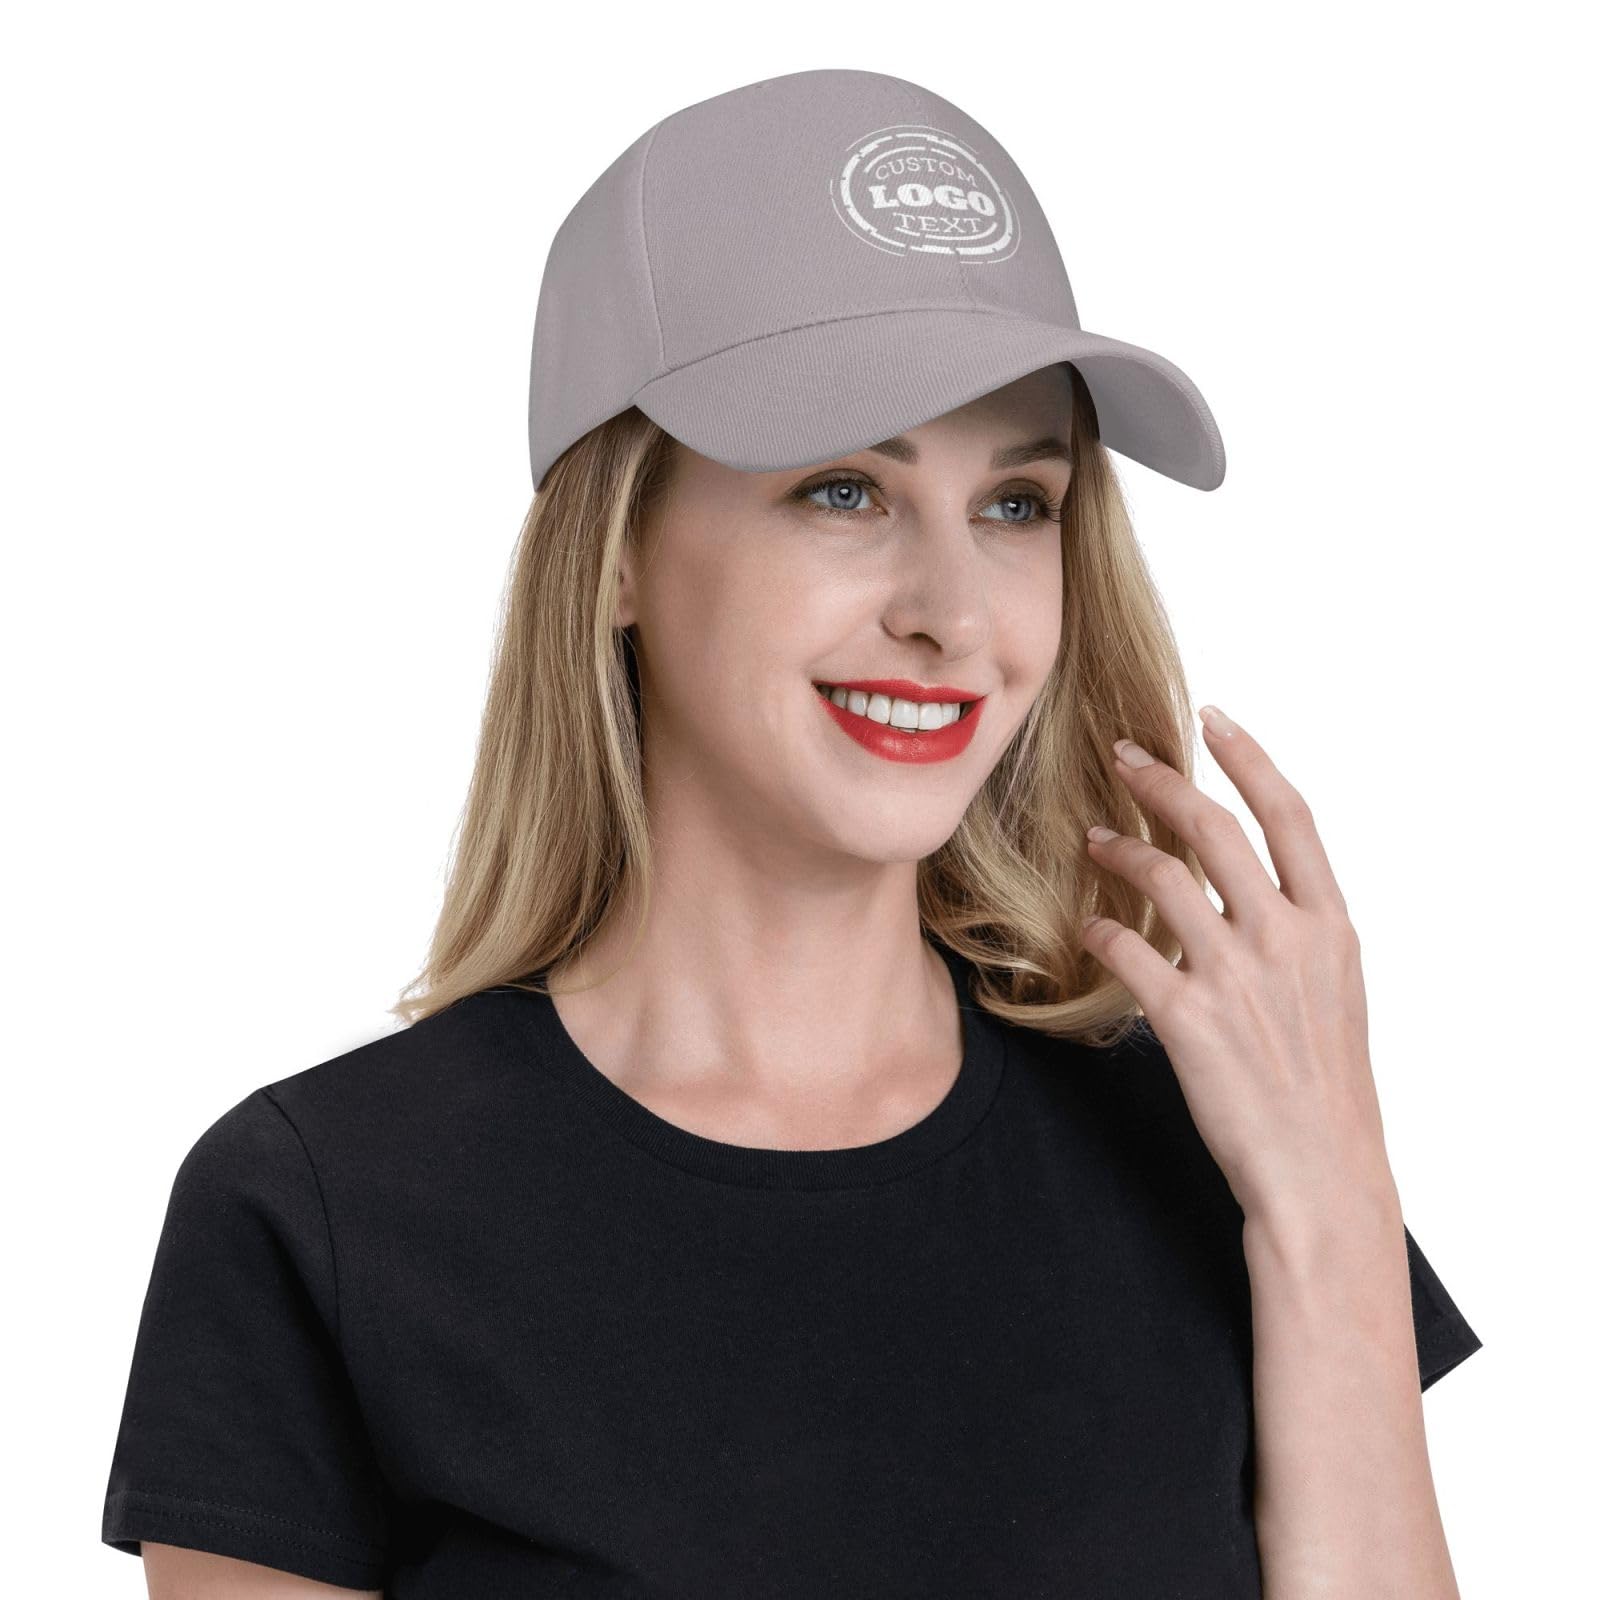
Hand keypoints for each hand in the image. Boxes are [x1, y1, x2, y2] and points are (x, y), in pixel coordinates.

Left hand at [1080, 705, 1393, 1228]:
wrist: (1320, 1172)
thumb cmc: (1324, 1086)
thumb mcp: (1336, 993)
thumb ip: (1301, 931)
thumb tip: (1258, 886)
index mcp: (1331, 926)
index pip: (1291, 815)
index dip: (1250, 757)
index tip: (1213, 718)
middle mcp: (1287, 938)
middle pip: (1215, 827)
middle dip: (1162, 780)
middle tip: (1121, 755)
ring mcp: (1237, 975)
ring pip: (1163, 876)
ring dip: (1119, 847)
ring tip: (1092, 836)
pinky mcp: (1189, 1018)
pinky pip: (1127, 949)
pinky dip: (1101, 928)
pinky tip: (1088, 926)